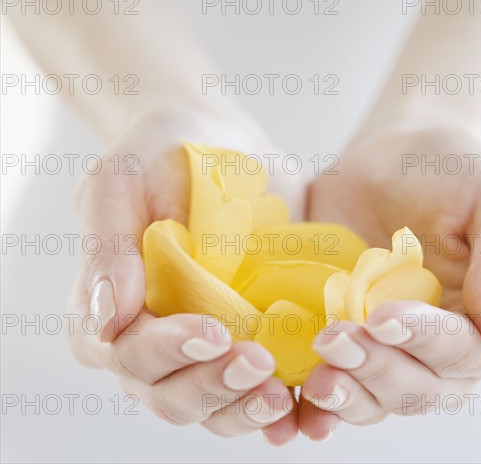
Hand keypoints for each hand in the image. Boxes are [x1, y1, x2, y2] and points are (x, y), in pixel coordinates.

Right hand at [66, 107, 303, 443]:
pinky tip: (305, 405)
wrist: (223, 143)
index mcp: (112, 309)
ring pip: (216, 404)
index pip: (130, 354)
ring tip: (284, 395)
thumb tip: (105, 319)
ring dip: (246, 408)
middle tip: (259, 363)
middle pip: (173, 394)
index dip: (168, 352)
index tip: (212, 331)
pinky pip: (258, 387)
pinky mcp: (252, 337)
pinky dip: (279, 406)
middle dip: (214, 386)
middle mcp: (156, 339)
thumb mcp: (120, 183)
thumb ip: (106, 247)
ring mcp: (205, 344)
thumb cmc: (160, 154)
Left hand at [299, 126, 480, 435]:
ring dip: (347, 394)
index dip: (428, 341)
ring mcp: (395, 354)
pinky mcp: (352, 346)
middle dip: (377, 368)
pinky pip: (339, 386)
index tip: (386, 316)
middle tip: (334, 338)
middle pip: (418, 388)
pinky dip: (319, 405)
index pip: (467, 353)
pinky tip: (298, 401)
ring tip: (316, 376)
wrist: (390, 164)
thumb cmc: (453, 174)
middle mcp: (447, 355)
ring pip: (377, 398)